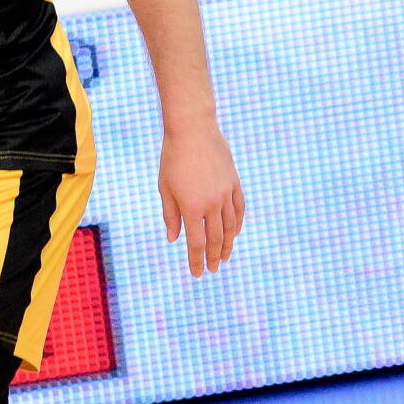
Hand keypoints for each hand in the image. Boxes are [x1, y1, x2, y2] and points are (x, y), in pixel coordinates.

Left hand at [158, 124, 243, 277]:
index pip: (196, 243)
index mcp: (192, 207)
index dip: (196, 260)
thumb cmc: (172, 158)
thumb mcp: (165, 187)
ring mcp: (226, 193)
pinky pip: (239, 209)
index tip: (197, 274)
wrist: (193, 130)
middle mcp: (212, 203)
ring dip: (227, 245)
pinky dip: (237, 224)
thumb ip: (171, 215)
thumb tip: (174, 239)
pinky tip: (234, 234)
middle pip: (215, 238)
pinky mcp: (234, 183)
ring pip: (230, 226)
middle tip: (212, 270)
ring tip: (223, 257)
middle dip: (213, 257)